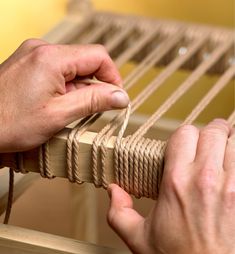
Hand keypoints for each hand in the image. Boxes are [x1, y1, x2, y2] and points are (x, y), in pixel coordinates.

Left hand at [0, 39, 128, 151]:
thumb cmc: (10, 124)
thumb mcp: (59, 115)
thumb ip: (93, 101)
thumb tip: (121, 96)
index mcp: (52, 58)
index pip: (98, 56)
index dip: (112, 77)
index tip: (115, 98)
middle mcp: (42, 49)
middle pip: (85, 61)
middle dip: (94, 85)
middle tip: (91, 110)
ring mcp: (33, 55)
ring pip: (72, 66)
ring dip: (79, 88)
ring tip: (69, 110)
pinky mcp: (29, 63)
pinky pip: (58, 70)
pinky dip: (65, 86)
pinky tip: (57, 104)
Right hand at [107, 119, 234, 253]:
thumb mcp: (140, 239)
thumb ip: (119, 213)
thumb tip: (113, 190)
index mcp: (176, 182)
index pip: (184, 134)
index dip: (184, 136)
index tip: (185, 145)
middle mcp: (205, 178)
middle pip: (213, 131)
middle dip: (210, 132)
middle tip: (208, 142)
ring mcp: (233, 185)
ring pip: (234, 140)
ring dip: (229, 142)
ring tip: (224, 150)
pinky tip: (232, 165)